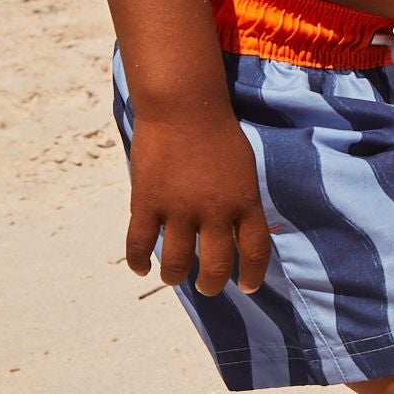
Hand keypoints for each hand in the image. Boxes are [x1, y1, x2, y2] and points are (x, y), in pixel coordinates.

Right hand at [125, 111, 270, 296]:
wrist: (184, 106)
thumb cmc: (218, 134)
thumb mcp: (244, 169)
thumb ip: (241, 202)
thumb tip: (239, 231)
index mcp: (245, 202)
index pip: (255, 251)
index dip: (251, 275)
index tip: (245, 287)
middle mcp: (215, 211)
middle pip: (216, 265)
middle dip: (211, 283)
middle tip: (206, 286)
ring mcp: (179, 209)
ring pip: (177, 262)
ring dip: (175, 276)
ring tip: (173, 277)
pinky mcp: (148, 202)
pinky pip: (139, 244)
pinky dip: (138, 261)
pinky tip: (141, 267)